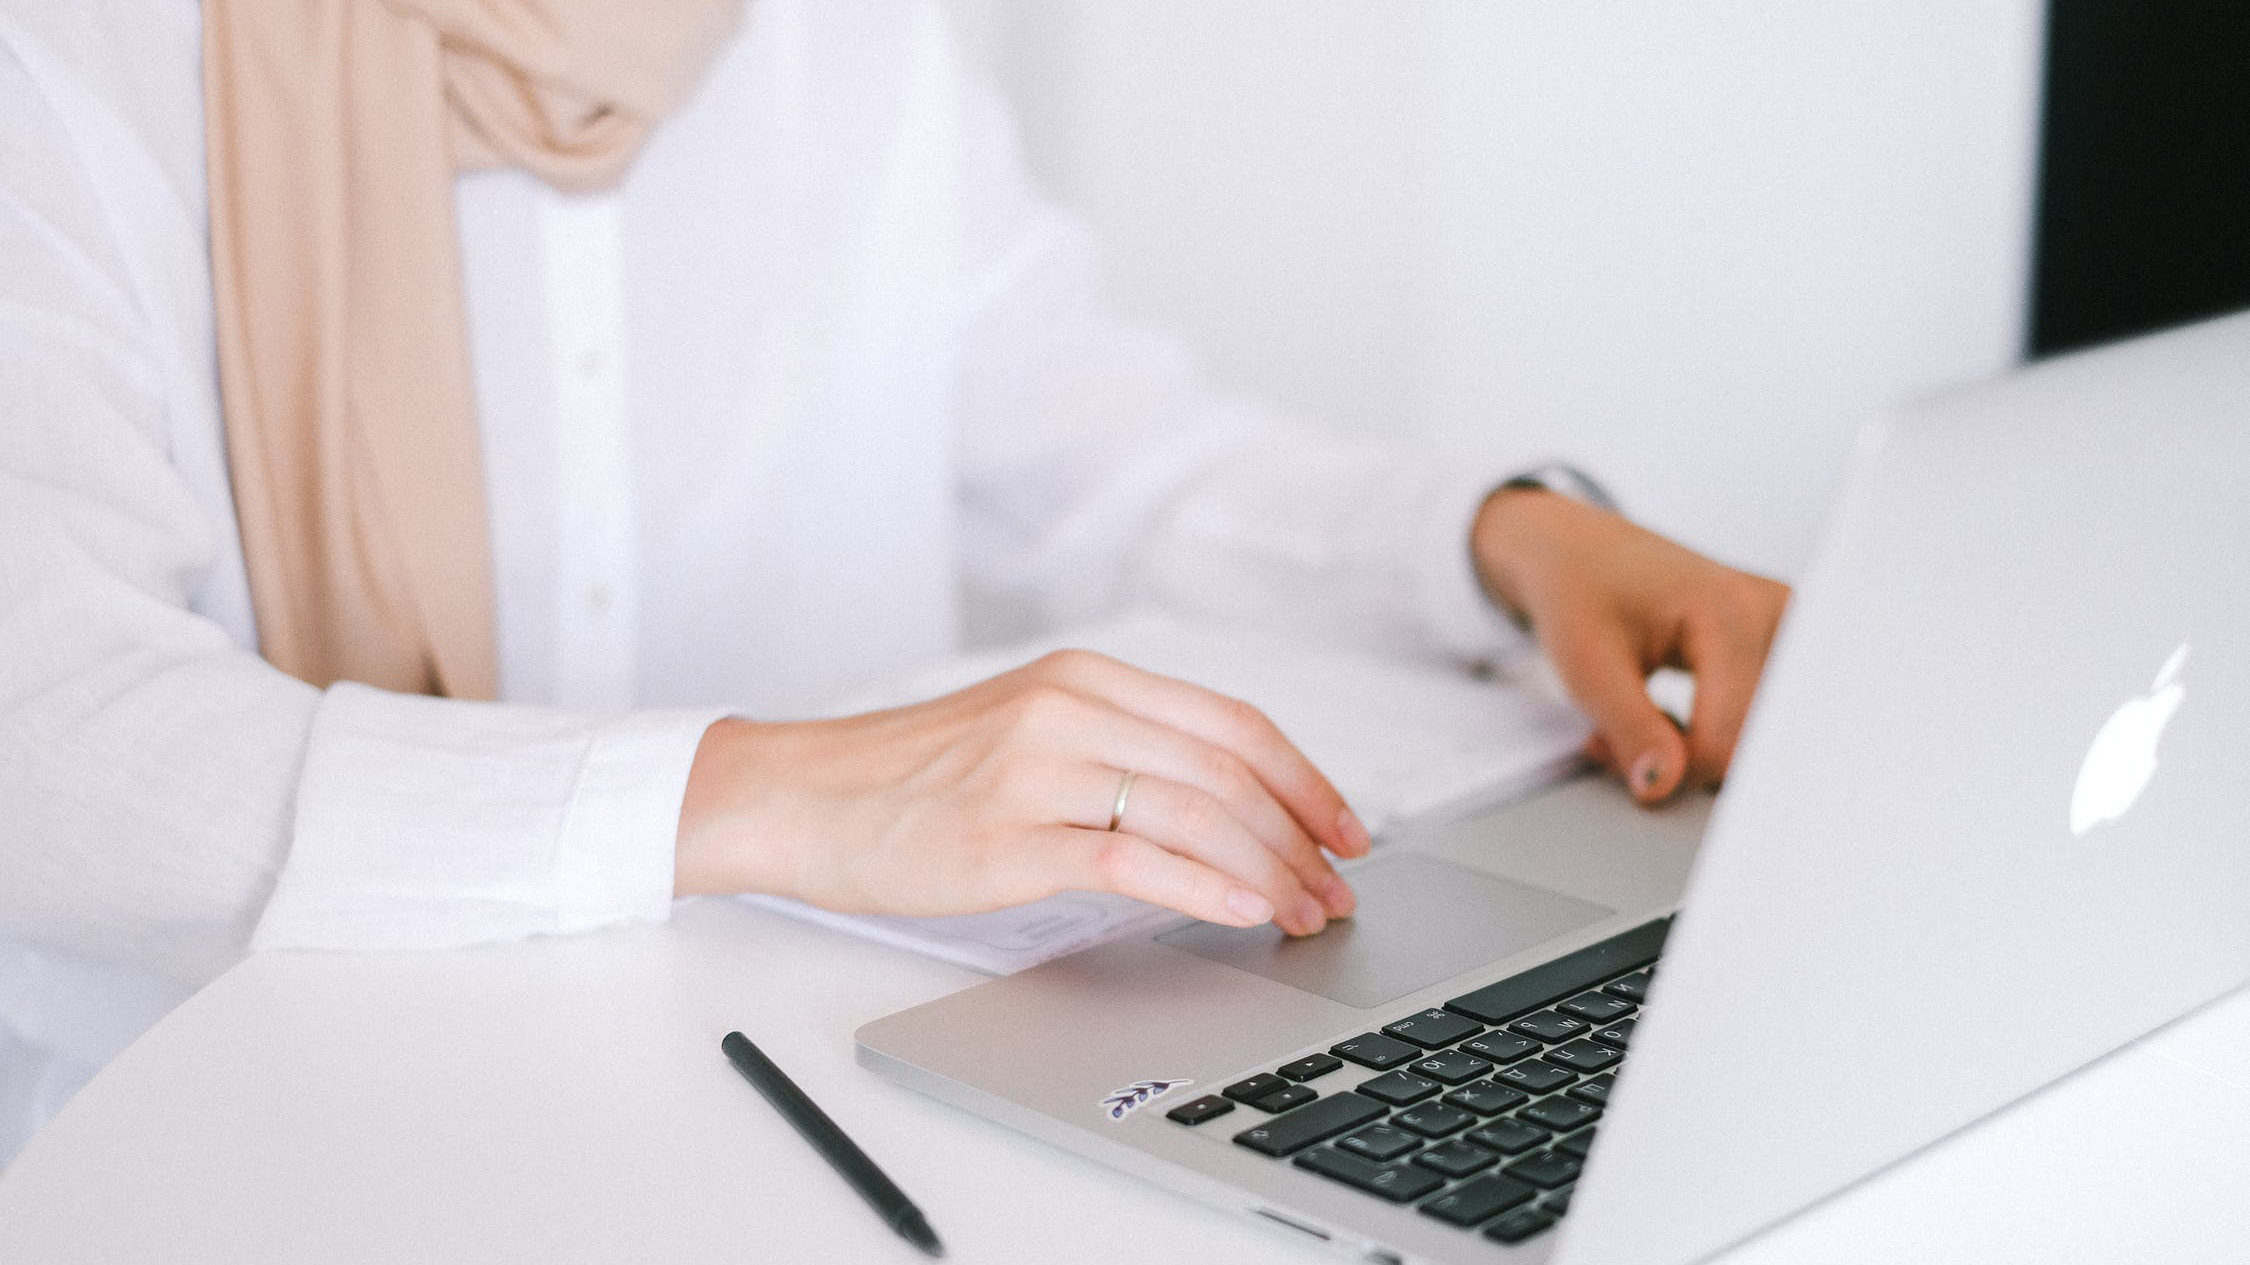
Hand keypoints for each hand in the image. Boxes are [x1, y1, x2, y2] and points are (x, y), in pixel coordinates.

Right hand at [673, 649, 1371, 934]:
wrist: (801, 797)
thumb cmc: (912, 778)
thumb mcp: (1027, 731)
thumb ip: (1118, 748)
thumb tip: (1227, 807)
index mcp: (1086, 678)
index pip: (1234, 723)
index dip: (1307, 780)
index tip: (1348, 831)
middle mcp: (1070, 708)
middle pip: (1229, 769)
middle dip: (1302, 838)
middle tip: (1336, 890)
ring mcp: (1038, 768)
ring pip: (1193, 811)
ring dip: (1267, 870)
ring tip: (1301, 914)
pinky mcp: (1007, 834)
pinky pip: (1130, 860)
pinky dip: (1203, 888)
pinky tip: (1241, 913)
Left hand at [1472, 488, 1790, 803]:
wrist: (1579, 553)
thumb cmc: (1578, 593)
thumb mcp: (1587, 667)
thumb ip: (1631, 730)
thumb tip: (1663, 787)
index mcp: (1732, 612)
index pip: (1726, 741)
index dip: (1670, 771)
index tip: (1612, 755)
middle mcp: (1777, 615)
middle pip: (1748, 743)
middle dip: (1682, 762)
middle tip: (1618, 743)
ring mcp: (1787, 629)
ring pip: (1755, 737)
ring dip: (1696, 751)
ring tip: (1641, 722)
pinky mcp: (1782, 646)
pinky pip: (1758, 720)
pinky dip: (1711, 735)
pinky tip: (1668, 719)